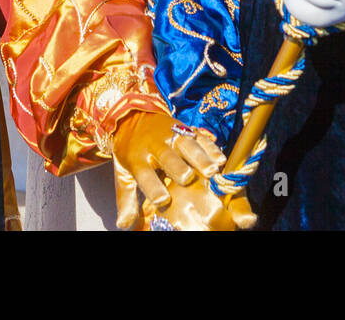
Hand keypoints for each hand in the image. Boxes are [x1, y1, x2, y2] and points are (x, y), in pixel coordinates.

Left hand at [109, 111, 248, 229]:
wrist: (131, 117)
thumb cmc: (130, 153)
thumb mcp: (123, 175)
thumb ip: (126, 201)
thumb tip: (123, 225)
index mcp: (137, 158)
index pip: (144, 174)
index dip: (153, 187)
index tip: (162, 200)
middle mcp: (155, 145)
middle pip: (167, 156)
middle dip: (177, 167)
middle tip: (187, 178)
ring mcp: (171, 134)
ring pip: (186, 144)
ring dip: (200, 156)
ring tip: (212, 170)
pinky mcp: (184, 128)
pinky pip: (199, 136)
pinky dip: (210, 147)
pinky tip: (221, 159)